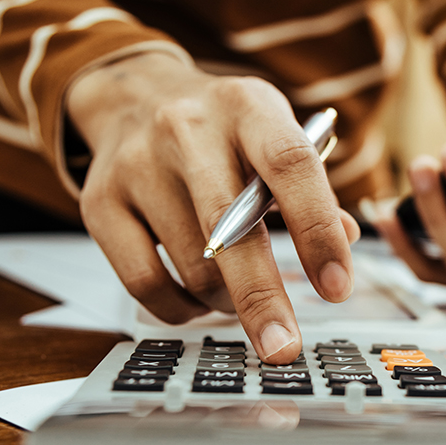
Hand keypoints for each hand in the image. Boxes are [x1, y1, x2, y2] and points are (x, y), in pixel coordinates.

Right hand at [67, 52, 359, 362]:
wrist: (135, 96)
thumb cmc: (222, 126)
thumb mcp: (274, 132)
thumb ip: (311, 187)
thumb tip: (346, 239)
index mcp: (247, 107)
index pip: (290, 167)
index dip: (318, 231)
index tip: (337, 288)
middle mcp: (187, 130)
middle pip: (229, 230)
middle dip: (262, 300)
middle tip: (284, 348)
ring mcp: (137, 166)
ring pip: (192, 267)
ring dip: (227, 301)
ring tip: (240, 297)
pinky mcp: (99, 203)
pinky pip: (144, 284)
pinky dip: (181, 309)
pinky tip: (199, 302)